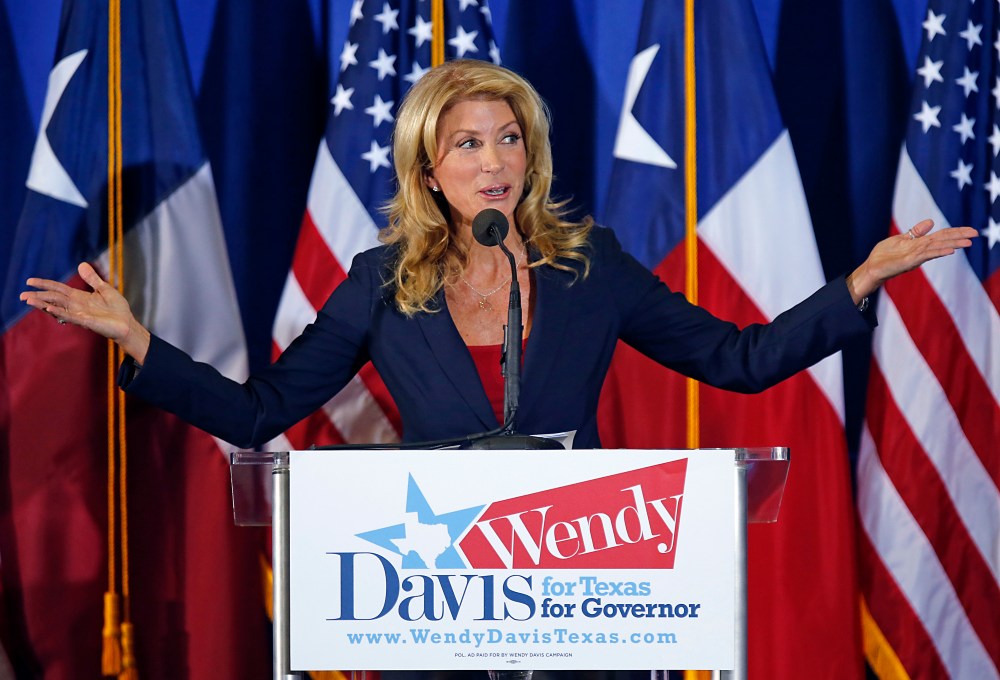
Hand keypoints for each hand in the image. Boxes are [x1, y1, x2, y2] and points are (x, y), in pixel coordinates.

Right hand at [20, 262, 150, 362]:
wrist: (127, 324)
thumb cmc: (117, 309)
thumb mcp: (104, 289)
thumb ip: (92, 279)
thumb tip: (81, 264)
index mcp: (79, 297)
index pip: (58, 289)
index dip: (44, 284)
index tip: (29, 281)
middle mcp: (76, 306)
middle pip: (53, 299)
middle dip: (38, 296)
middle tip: (22, 295)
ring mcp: (80, 314)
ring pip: (57, 308)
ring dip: (43, 305)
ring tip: (29, 301)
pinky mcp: (86, 322)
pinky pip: (70, 316)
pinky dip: (59, 313)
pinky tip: (49, 309)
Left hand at [846, 219, 977, 303]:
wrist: (871, 268)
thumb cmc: (884, 255)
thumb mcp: (900, 239)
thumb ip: (916, 232)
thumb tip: (931, 221)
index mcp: (920, 244)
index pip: (941, 236)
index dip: (956, 232)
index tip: (971, 230)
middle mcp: (920, 250)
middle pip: (943, 241)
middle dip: (959, 237)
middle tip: (976, 234)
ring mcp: (916, 256)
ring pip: (937, 248)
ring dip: (952, 244)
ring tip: (967, 242)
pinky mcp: (908, 262)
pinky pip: (925, 256)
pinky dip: (938, 252)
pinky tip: (949, 251)